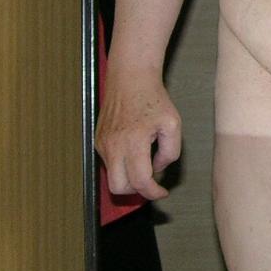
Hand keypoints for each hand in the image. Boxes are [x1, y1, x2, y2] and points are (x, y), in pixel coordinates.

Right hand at [94, 72, 182, 200]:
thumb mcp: (173, 124)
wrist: (131, 78)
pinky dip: (121, 165)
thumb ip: (170, 152)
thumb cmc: (153, 99)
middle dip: (136, 190)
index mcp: (134, 142)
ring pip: (112, 177)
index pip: (140, 182)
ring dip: (128, 177)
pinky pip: (109, 163)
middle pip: (118, 187)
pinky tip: (134, 151)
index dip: (153, 193)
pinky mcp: (98, 140)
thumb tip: (157, 169)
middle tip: (151, 181)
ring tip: (144, 160)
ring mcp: (103, 143)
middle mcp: (114, 145)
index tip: (162, 191)